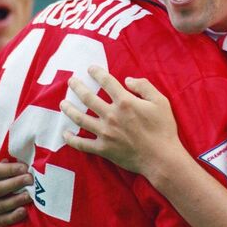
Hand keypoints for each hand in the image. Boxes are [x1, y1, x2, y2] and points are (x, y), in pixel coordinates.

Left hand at [60, 65, 184, 178]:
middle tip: (71, 81)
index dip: (97, 73)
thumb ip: (144, 86)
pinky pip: (82, 144)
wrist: (161, 158)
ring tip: (63, 103)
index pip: (106, 82)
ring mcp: (105, 133)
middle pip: (88, 98)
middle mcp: (111, 115)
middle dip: (77, 87)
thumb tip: (128, 80)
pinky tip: (65, 133)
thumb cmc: (163, 129)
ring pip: (80, 118)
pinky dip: (71, 139)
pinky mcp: (103, 149)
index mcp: (125, 102)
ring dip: (69, 109)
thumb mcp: (160, 101)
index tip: (90, 68)